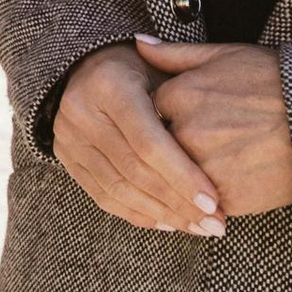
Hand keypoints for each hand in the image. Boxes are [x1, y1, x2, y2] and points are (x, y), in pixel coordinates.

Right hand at [51, 46, 227, 235]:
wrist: (86, 64)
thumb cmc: (141, 67)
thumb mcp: (164, 69)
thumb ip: (188, 98)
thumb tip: (227, 131)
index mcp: (109, 85)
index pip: (149, 142)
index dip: (182, 175)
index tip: (214, 201)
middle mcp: (81, 112)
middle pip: (134, 170)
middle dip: (177, 202)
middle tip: (214, 224)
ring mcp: (67, 137)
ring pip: (118, 189)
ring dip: (161, 214)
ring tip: (197, 227)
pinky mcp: (65, 157)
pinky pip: (102, 196)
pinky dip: (137, 214)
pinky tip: (168, 223)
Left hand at [134, 39, 291, 216]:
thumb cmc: (276, 81)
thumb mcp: (226, 55)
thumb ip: (174, 53)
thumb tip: (136, 42)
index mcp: (180, 95)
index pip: (150, 114)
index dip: (167, 117)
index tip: (187, 117)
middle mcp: (186, 133)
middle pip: (161, 149)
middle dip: (175, 149)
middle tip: (206, 143)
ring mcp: (204, 168)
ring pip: (179, 180)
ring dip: (189, 177)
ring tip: (217, 167)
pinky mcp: (226, 199)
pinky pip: (203, 204)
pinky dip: (210, 199)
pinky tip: (229, 185)